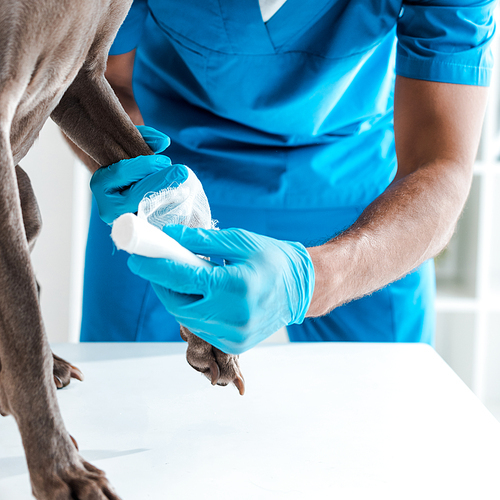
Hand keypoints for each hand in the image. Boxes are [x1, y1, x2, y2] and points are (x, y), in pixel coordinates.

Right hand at [90, 125, 187, 223]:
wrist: (121, 186)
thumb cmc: (125, 161)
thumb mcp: (130, 144)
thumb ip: (145, 137)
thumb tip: (164, 141)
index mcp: (100, 184)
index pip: (122, 172)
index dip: (145, 166)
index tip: (166, 160)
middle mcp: (108, 206)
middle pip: (135, 195)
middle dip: (160, 182)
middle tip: (182, 172)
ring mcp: (123, 221)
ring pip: (145, 210)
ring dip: (166, 197)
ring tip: (183, 186)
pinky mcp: (137, 228)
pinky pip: (153, 220)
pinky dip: (167, 209)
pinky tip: (180, 198)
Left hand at [127, 225, 314, 353]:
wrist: (302, 288)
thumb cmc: (273, 259)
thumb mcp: (240, 241)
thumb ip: (201, 240)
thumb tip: (169, 236)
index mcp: (235, 286)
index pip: (182, 279)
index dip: (154, 267)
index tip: (136, 257)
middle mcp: (233, 316)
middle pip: (178, 303)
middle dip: (162, 284)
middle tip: (158, 265)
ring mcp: (234, 335)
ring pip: (186, 318)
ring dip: (177, 298)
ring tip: (184, 278)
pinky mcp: (234, 345)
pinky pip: (201, 327)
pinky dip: (193, 310)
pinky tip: (202, 296)